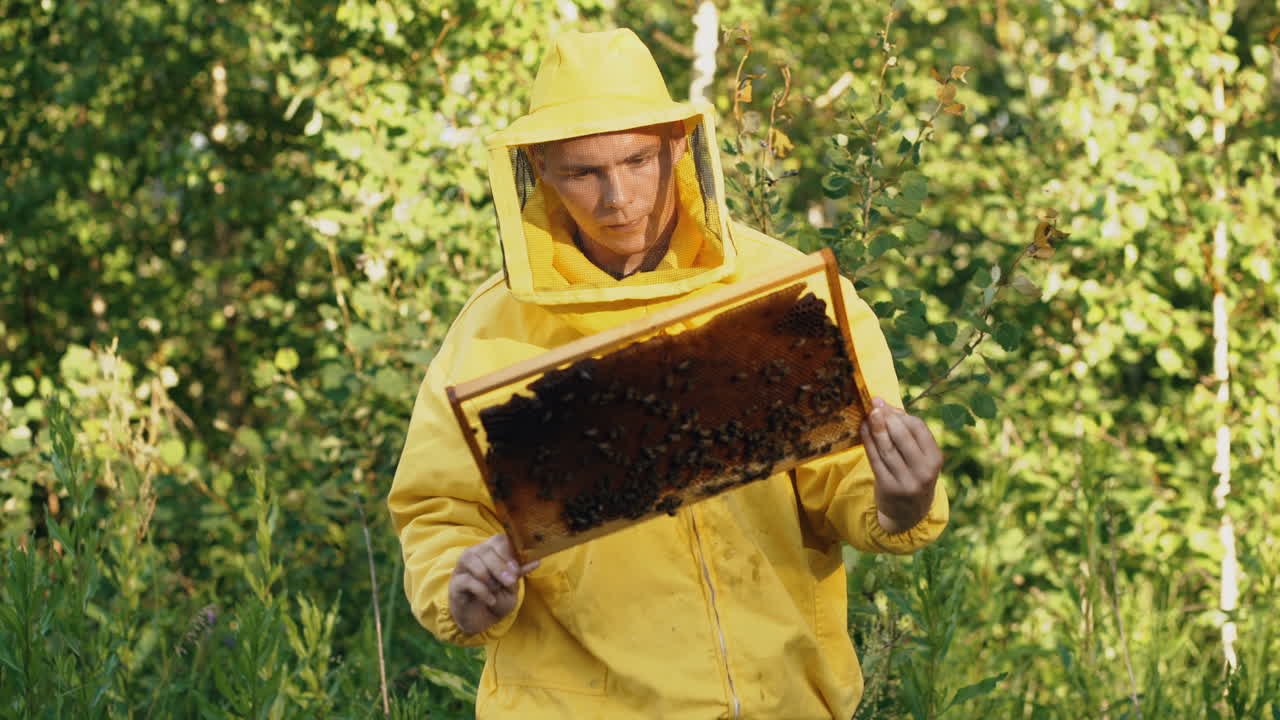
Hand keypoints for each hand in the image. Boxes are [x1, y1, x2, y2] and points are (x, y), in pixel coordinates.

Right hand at [448, 534, 539, 634]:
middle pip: (484, 549)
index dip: (507, 553)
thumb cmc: (497, 599)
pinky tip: (491, 600)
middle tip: (510, 582)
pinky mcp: (455, 584)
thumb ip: (519, 573)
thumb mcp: (511, 586)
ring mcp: (461, 568)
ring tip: (497, 590)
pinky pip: (467, 580)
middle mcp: (474, 555)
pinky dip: (482, 591)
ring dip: (489, 577)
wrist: (481, 620)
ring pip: (472, 559)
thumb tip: (537, 561)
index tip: (516, 570)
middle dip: (500, 566)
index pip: (497, 540)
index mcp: (490, 551)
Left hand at [860, 397, 942, 534]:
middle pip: (902, 436)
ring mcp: (906, 481)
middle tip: (873, 405)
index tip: (885, 404)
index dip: (900, 414)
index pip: (918, 428)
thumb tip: (887, 406)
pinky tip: (863, 430)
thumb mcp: (921, 458)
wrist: (908, 513)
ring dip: (875, 428)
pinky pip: (875, 459)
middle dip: (886, 417)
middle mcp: (923, 471)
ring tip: (867, 414)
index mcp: (935, 459)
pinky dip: (868, 442)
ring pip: (887, 447)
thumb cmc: (913, 475)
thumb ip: (908, 434)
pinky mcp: (888, 487)